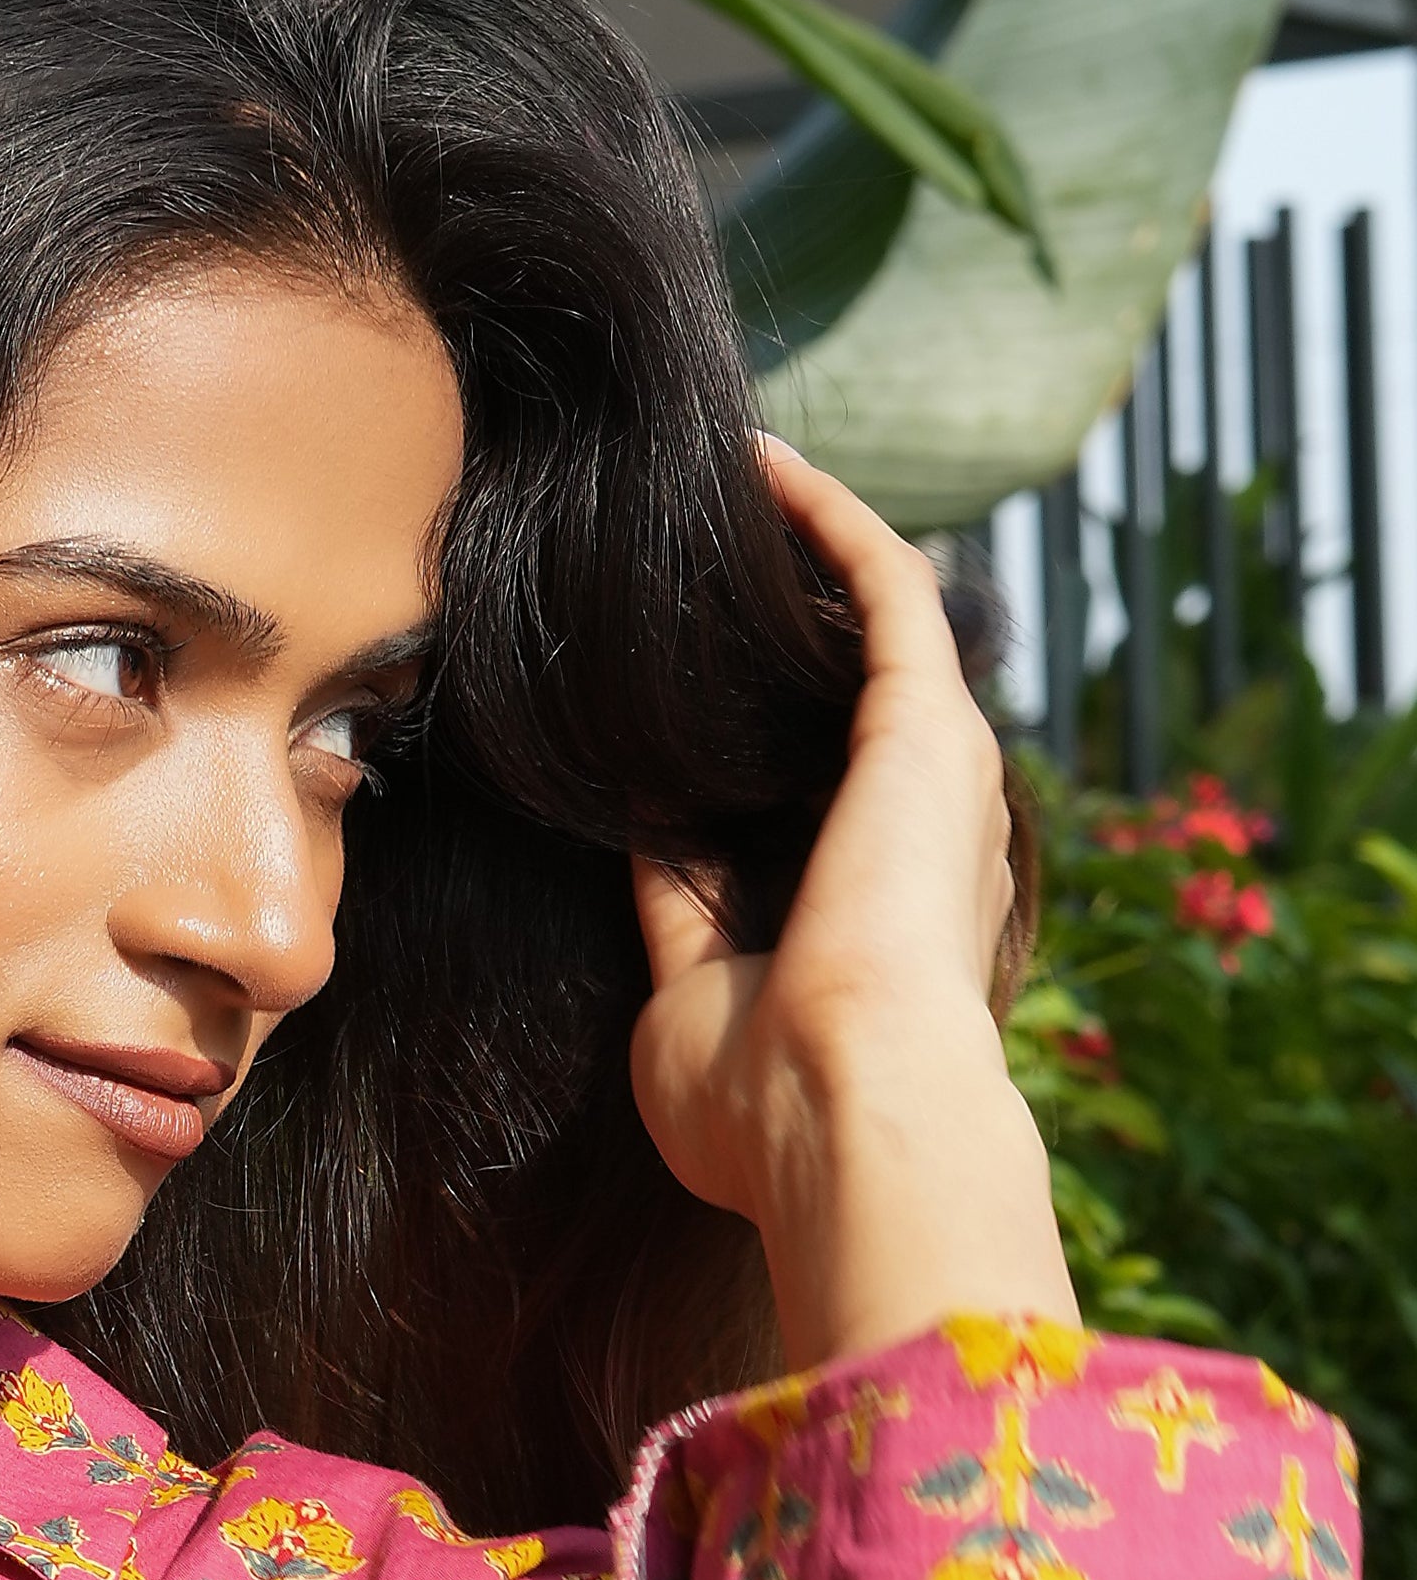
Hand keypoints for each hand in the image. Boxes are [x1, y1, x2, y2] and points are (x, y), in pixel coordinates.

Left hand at [628, 436, 1074, 1370]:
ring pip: (878, 626)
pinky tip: (763, 465)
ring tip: (731, 488)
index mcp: (880, 917)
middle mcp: (930, 835)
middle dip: (787, 631)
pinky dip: (828, 521)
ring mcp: (940, 774)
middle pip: (854, 702)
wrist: (840, 1114)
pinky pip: (884, 583)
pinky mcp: (930, 721)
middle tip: (700, 561)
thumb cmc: (760, 1103)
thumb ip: (673, 915)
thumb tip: (638, 825)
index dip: (751, 741)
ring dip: (808, 553)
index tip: (671, 694)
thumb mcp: (685, 1005)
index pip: (814, 801)